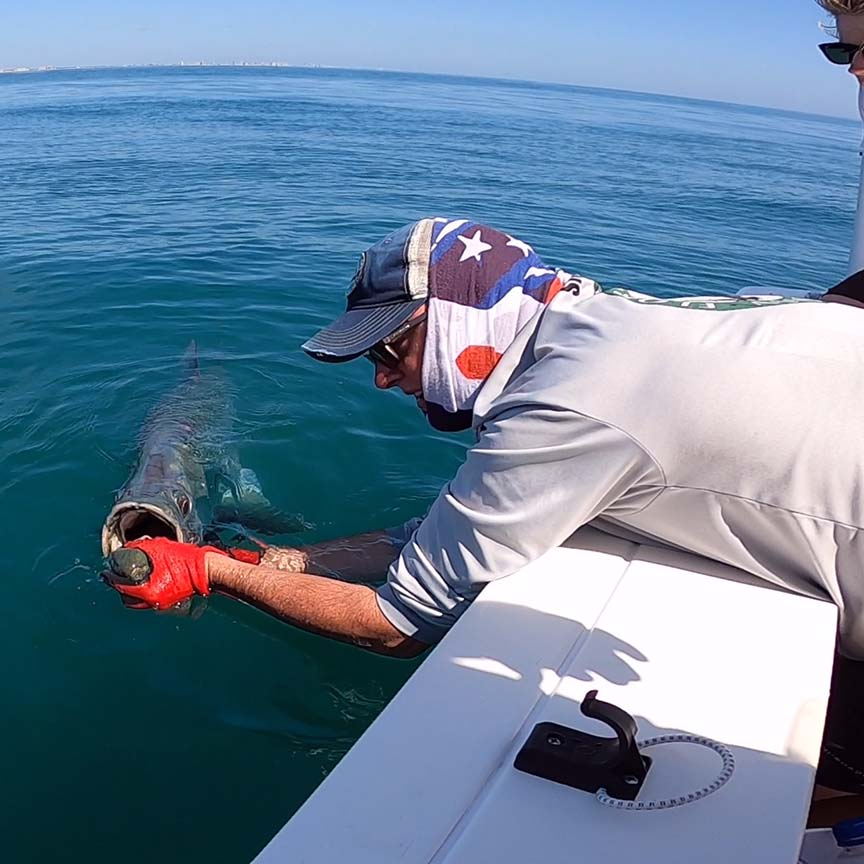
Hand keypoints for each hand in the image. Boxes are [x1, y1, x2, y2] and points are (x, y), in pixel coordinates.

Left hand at [103, 537, 260, 609]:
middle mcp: (153, 601)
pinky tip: (148, 577)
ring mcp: (162, 602)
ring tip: (132, 575)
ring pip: (138, 599)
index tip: (106, 572)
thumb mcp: (159, 548)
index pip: (121, 586)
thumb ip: (139, 549)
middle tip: (118, 574)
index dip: (111, 577)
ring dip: (132, 588)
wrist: (207, 569)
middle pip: (127, 597)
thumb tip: (126, 549)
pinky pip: (149, 596)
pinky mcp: (169, 599)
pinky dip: (144, 588)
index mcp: (148, 592)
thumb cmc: (186, 559)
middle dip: (121, 586)